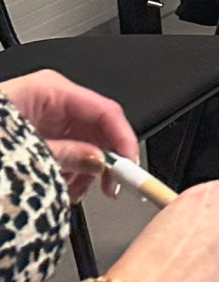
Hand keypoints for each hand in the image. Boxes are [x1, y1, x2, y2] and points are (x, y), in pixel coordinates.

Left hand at [0, 72, 137, 201]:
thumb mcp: (25, 149)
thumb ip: (68, 155)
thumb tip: (100, 163)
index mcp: (49, 90)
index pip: (105, 111)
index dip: (123, 140)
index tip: (129, 167)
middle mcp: (50, 99)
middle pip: (98, 127)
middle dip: (104, 159)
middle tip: (109, 186)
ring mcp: (45, 116)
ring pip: (85, 140)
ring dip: (87, 169)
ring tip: (78, 191)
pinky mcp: (38, 134)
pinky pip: (69, 148)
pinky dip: (72, 169)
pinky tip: (66, 186)